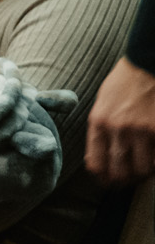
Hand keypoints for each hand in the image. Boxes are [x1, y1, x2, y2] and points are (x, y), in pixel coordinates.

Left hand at [89, 56, 154, 183]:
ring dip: (145, 173)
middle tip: (131, 180)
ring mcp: (141, 129)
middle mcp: (117, 128)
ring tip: (147, 170)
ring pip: (143, 168)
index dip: (103, 177)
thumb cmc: (127, 80)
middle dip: (125, 180)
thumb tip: (103, 154)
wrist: (148, 61)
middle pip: (119, 170)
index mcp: (98, 122)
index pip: (96, 162)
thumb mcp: (104, 102)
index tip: (109, 182)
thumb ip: (102, 127)